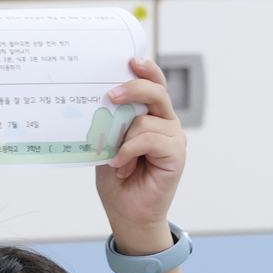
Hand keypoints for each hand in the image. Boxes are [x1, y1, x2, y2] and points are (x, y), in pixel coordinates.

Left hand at [96, 57, 186, 253]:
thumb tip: (95, 105)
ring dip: (123, 140)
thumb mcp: (105, 147)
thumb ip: (108, 126)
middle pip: (156, 92)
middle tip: (110, 95)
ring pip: (146, 120)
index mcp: (150, 117)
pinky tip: (120, 164)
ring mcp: (173, 138)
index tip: (129, 60)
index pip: (153, 86)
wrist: (127, 213)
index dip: (145, 70)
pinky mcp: (177, 154)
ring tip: (114, 161)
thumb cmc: (117, 180)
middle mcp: (166, 123)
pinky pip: (151, 139)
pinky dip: (130, 150)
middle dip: (134, 88)